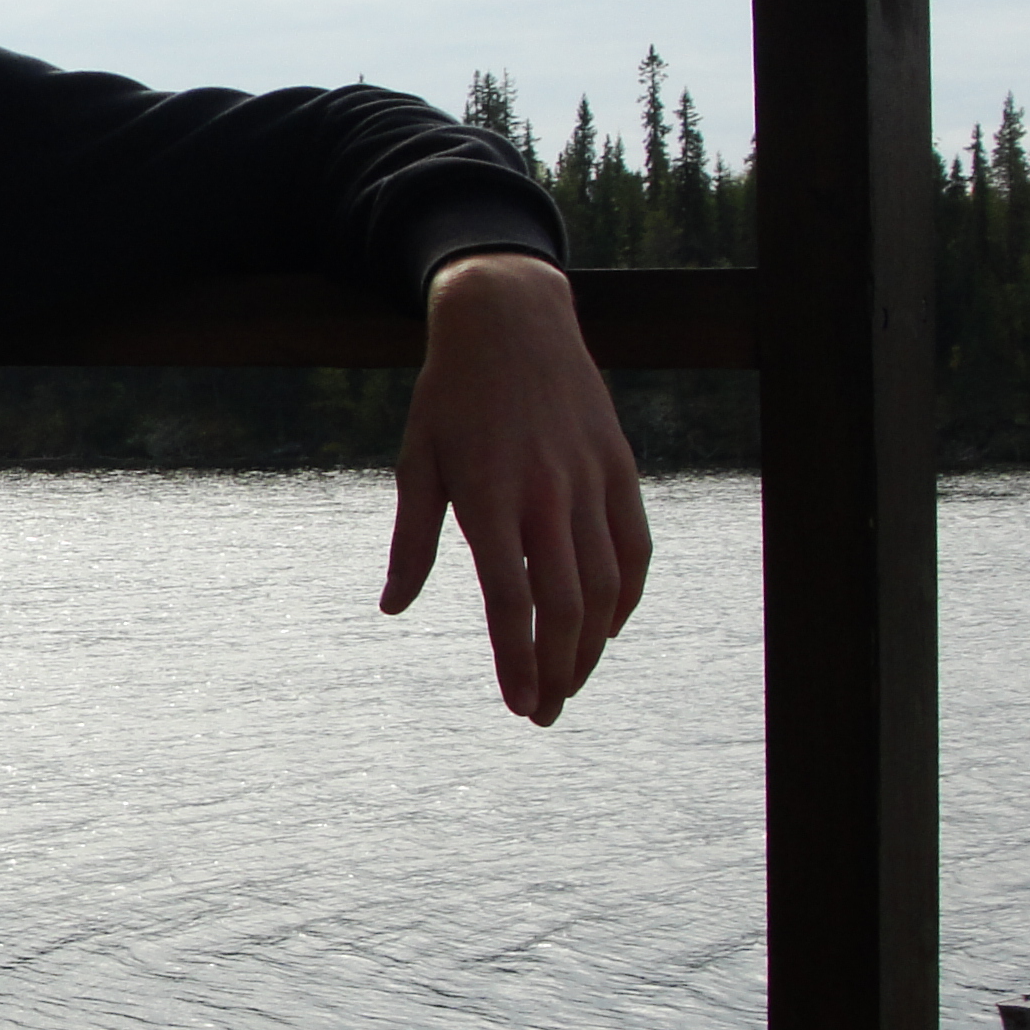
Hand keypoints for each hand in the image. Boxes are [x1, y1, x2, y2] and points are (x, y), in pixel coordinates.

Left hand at [380, 252, 651, 725]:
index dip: (518, 659)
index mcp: (488, 496)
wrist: (510, 317)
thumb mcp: (417, 462)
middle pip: (566, 604)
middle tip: (543, 713)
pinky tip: (608, 627)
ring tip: (571, 681)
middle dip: (558, 670)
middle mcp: (545, 493)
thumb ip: (412, 541)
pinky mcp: (619, 466)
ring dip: (593, 645)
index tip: (520, 705)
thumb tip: (394, 607)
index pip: (511, 600)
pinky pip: (634, 546)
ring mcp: (589, 479)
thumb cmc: (450, 395)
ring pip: (606, 583)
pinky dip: (627, 594)